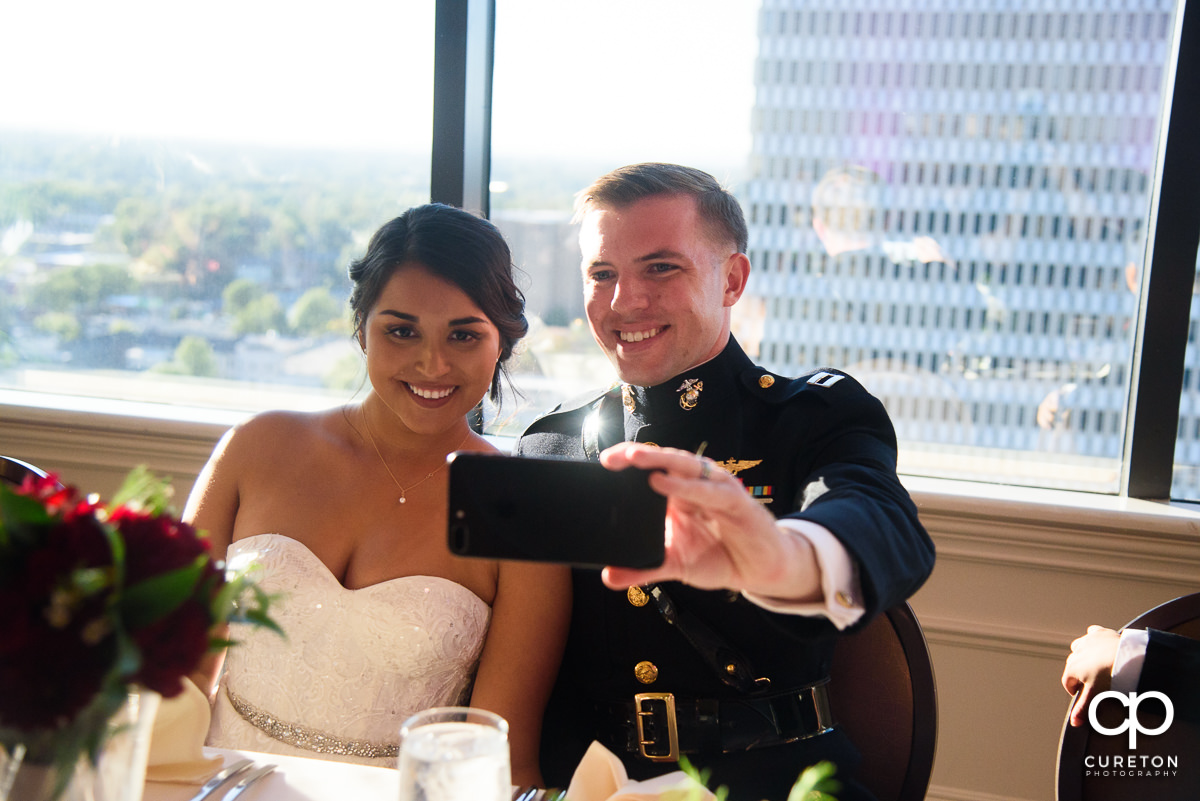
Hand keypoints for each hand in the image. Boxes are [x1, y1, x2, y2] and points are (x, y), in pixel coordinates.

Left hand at [597, 442, 821, 601]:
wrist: (760, 570)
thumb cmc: (718, 557)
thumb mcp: (674, 566)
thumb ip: (643, 570)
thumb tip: (608, 576)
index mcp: (676, 494)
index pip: (649, 470)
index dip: (626, 464)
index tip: (601, 464)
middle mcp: (694, 485)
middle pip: (664, 461)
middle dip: (638, 456)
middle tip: (611, 458)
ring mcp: (716, 489)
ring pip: (686, 466)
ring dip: (661, 461)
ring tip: (635, 459)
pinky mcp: (737, 501)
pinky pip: (710, 490)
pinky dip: (688, 486)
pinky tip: (666, 482)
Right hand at [1062, 625, 1120, 726]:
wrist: (1131, 658)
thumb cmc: (1113, 676)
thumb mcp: (1097, 695)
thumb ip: (1084, 709)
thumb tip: (1074, 723)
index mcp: (1072, 668)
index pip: (1067, 682)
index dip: (1075, 691)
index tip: (1086, 695)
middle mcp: (1076, 653)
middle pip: (1072, 666)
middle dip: (1080, 674)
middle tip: (1095, 683)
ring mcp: (1087, 641)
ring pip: (1078, 648)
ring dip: (1083, 656)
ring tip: (1096, 665)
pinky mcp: (1100, 633)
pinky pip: (1092, 634)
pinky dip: (1094, 640)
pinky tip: (1101, 646)